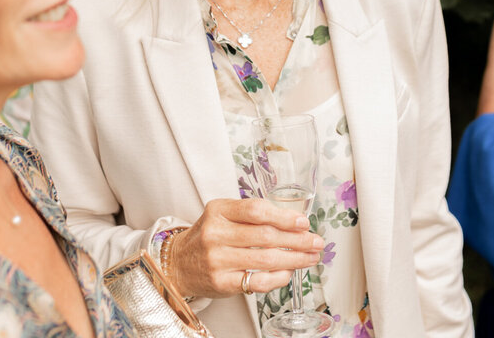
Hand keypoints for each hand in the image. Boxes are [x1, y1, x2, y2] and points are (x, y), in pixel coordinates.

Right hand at [169, 197, 323, 299]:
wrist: (178, 264)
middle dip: (297, 240)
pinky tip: (289, 273)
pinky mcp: (221, 283)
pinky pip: (257, 281)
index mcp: (218, 210)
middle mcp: (216, 234)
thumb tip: (293, 221)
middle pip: (265, 236)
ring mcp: (217, 260)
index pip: (256, 210)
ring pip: (265, 260)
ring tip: (310, 257)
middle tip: (316, 241)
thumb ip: (250, 214)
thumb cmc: (208, 236)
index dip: (284, 216)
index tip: (303, 222)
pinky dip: (278, 278)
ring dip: (294, 259)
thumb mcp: (221, 215)